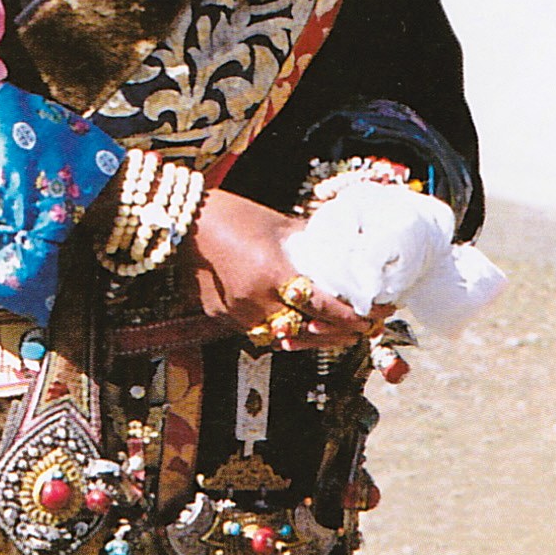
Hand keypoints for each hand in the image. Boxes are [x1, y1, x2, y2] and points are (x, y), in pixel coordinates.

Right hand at [182, 188, 385, 347]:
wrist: (186, 223)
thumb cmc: (234, 216)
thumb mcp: (280, 227)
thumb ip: (310, 243)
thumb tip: (344, 249)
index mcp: (273, 273)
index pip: (321, 306)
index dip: (349, 316)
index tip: (369, 317)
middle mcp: (255, 300)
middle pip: (305, 331)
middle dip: (335, 333)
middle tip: (358, 328)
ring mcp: (235, 313)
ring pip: (281, 338)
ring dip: (308, 337)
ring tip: (331, 331)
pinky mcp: (221, 318)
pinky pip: (257, 333)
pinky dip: (278, 330)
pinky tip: (294, 324)